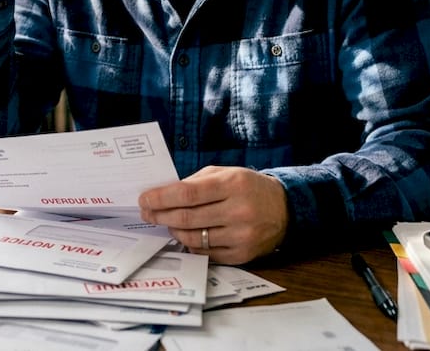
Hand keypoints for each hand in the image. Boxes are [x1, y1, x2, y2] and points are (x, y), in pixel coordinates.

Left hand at [138, 166, 288, 264]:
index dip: (161, 198)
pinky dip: (191, 244)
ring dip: (174, 231)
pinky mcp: (242, 255)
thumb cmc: (248, 188)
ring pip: (194, 238)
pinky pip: (206, 253)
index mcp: (233, 185)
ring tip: (167, 223)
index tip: (144, 199)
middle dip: (160, 215)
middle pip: (187, 218)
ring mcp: (241, 236)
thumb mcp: (226, 173)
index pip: (188, 194)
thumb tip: (163, 194)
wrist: (284, 209)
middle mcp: (238, 211)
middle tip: (147, 213)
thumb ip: (196, 182)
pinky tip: (186, 235)